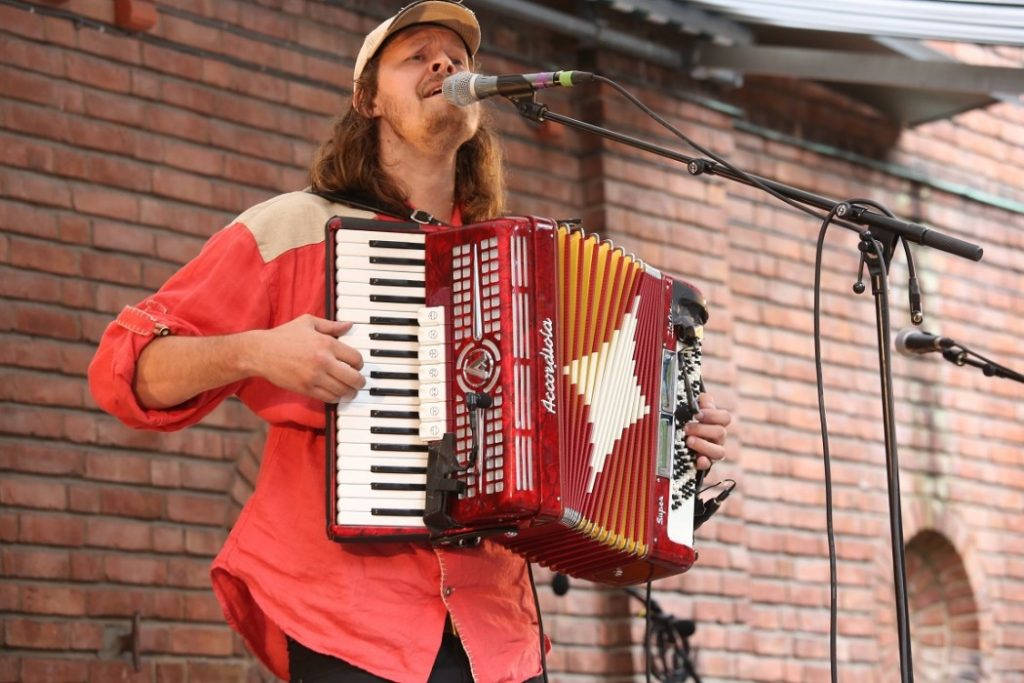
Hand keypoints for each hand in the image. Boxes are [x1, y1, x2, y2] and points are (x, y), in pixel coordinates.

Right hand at [249, 314, 364, 402]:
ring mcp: (315, 377)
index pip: (356, 358)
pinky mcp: (306, 389)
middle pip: (354, 377)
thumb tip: (349, 325)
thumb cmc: (283, 336)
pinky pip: (329, 398)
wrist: (261, 352)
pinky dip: (337, 398)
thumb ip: (331, 325)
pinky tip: (337, 394)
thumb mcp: (308, 322)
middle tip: (359, 382)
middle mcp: (324, 361)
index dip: (360, 364)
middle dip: (360, 382)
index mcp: (327, 343)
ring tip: (350, 390)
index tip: (357, 365)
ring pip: (343, 390)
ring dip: (350, 392)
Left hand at [684, 393, 731, 470]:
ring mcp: (713, 452)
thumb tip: (704, 398)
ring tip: (689, 441)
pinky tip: (697, 459)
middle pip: (720, 433)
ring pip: (719, 452)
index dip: (712, 415)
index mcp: (717, 423)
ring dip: (704, 445)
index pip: (725, 418)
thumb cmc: (689, 422)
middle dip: (702, 429)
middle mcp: (718, 438)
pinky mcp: (705, 463)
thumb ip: (701, 402)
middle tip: (687, 428)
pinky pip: (708, 465)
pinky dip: (704, 462)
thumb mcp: (694, 409)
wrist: (680, 439)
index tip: (697, 413)